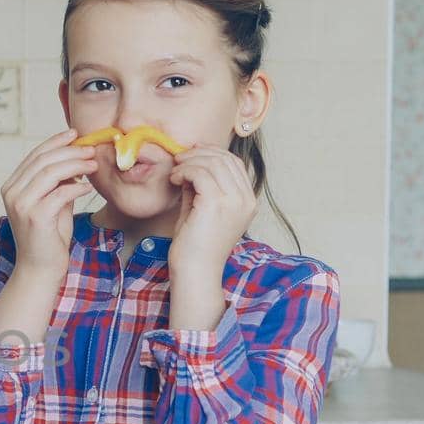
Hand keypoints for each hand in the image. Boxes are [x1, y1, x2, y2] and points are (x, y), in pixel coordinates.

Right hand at [0, 129, 97, 280]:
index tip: (75, 133)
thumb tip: (76, 158)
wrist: (41, 269)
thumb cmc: (49, 237)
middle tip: (90, 150)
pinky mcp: (36, 217)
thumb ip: (59, 182)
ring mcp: (21, 205)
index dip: (56, 141)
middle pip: (43, 160)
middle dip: (70, 151)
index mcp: (12, 187)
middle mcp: (12, 193)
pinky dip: (77, 187)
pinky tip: (89, 188)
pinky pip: (60, 193)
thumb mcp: (53, 202)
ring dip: (76, 165)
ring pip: (50, 172)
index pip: (34, 155)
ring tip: (93, 165)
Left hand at [167, 144, 259, 275]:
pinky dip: (185, 171)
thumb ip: (202, 185)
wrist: (194, 271)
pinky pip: (200, 173)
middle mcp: (246, 200)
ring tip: (175, 173)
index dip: (213, 152)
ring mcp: (235, 201)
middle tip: (179, 160)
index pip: (235, 163)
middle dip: (199, 153)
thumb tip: (192, 161)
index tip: (192, 154)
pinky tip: (175, 180)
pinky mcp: (217, 204)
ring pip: (213, 163)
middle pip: (225, 159)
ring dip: (189, 162)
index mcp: (248, 202)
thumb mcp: (202, 208)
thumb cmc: (195, 244)